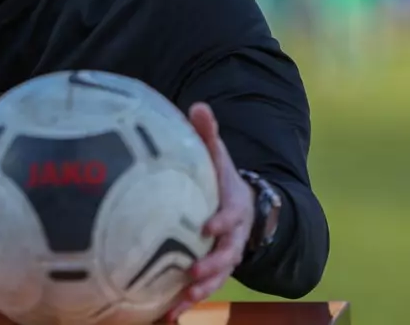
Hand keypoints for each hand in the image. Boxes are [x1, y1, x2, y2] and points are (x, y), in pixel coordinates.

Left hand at [165, 102, 254, 321]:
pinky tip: (165, 317)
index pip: (231, 216)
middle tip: (193, 273)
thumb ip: (208, 133)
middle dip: (212, 266)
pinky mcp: (210, 271)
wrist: (244, 207)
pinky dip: (184, 304)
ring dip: (199, 292)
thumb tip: (198, 106)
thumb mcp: (218, 155)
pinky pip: (198, 289)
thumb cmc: (222, 179)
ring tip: (181, 304)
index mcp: (233, 208)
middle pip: (226, 255)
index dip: (222, 222)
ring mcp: (223, 257)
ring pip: (215, 278)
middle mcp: (232, 238)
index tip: (207, 226)